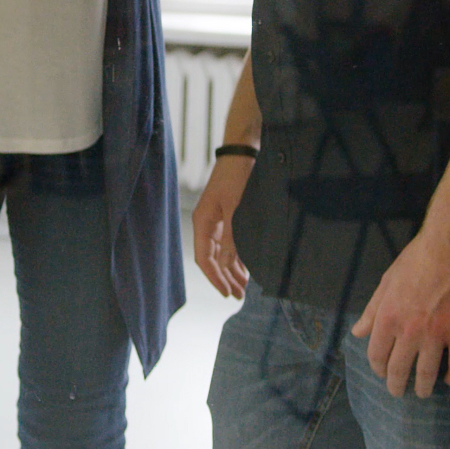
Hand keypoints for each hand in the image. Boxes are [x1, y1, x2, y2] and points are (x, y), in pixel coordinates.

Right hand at [192, 154, 253, 297]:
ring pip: (223, 253)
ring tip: (244, 287)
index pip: (205, 259)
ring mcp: (218, 221)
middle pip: (214, 259)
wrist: (243, 152)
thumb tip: (227, 265)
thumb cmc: (235, 176)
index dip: (215, 278)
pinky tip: (246, 269)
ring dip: (233, 270)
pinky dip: (238, 257)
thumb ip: (232, 237)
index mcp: (203, 222)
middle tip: (239, 296)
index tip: (227, 293)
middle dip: (226, 278)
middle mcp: (208, 224)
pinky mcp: (229, 216)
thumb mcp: (234, 208)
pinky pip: (231, 243)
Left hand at [350, 220, 449, 397]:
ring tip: (423, 392)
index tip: (383, 372)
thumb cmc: (418, 258)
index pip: (377, 355)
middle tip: (399, 391)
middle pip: (399, 370)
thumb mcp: (388, 281)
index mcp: (388, 316)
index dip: (379, 368)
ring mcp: (438, 333)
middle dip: (397, 385)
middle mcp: (410, 330)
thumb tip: (358, 332)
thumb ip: (373, 310)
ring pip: (428, 374)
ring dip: (424, 387)